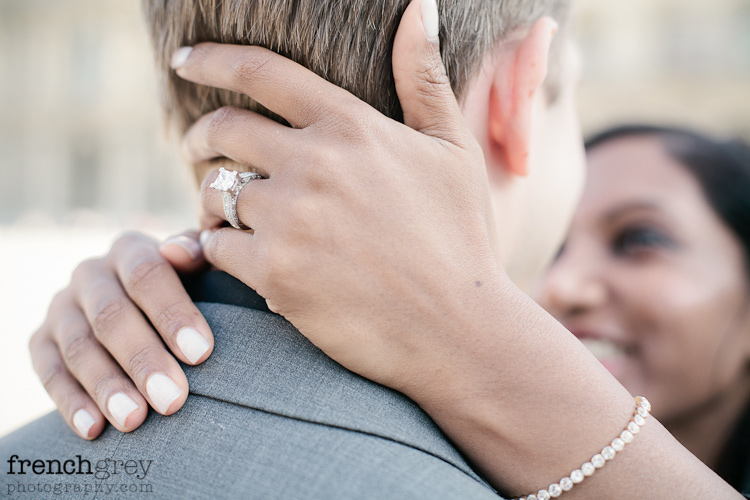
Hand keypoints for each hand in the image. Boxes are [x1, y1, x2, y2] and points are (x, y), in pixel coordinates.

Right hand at [29, 231, 212, 438]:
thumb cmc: (184, 287)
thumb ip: (196, 253)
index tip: (201, 353)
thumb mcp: (195, 266)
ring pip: (78, 347)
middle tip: (172, 399)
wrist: (141, 304)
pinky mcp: (41, 341)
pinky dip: (71, 402)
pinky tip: (94, 427)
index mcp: (130, 250)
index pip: (148, 275)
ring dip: (107, 386)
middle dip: (143, 360)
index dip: (173, 313)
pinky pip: (50, 373)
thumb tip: (182, 251)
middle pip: (112, 316)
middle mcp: (91, 274)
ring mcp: (62, 308)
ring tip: (135, 419)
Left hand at [175, 0, 501, 394]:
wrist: (457, 327)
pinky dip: (218, 248)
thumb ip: (425, 77)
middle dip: (198, 136)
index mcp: (351, 126)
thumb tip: (420, 7)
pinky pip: (216, 247)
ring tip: (223, 215)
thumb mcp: (454, 150)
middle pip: (223, 130)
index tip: (184, 59)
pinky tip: (238, 255)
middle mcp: (313, 164)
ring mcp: (290, 220)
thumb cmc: (460, 237)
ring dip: (213, 201)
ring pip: (218, 194)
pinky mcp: (274, 274)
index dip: (213, 59)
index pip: (262, 73)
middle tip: (192, 148)